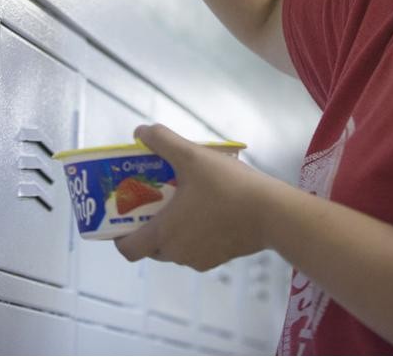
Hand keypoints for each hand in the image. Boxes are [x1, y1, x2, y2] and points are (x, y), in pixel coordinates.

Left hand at [114, 124, 274, 271]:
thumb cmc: (227, 186)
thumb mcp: (192, 155)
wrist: (273, 213)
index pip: (128, 249)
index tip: (122, 214)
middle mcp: (177, 253)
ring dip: (172, 228)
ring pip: (174, 247)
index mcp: (163, 234)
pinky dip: (194, 233)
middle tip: (152, 198)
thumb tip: (140, 132)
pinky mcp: (220, 259)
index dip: (119, 234)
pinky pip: (196, 248)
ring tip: (181, 199)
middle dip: (147, 224)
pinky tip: (207, 208)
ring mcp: (200, 259)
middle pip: (150, 246)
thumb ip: (162, 141)